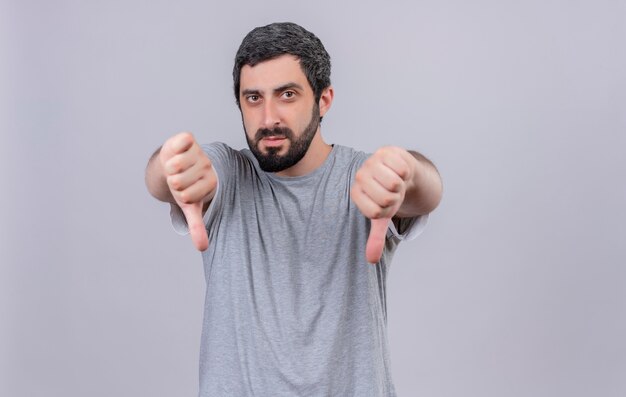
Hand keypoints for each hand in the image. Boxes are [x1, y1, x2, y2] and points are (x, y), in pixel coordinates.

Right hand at [159, 132, 216, 250]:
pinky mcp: (189, 139)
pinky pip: (179, 144)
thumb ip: (197, 226)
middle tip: (178, 178)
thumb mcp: (190, 206)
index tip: (184, 190)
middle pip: (177, 182)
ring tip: (176, 167)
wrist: (175, 161)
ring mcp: (199, 152)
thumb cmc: (184, 185)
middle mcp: (207, 167)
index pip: (186, 196)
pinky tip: (176, 151)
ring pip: (174, 166)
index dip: (179, 195)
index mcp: (211, 183)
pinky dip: (173, 148)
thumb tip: (203, 248)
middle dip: (172, 182)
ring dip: (169, 168)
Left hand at [350, 146, 415, 263]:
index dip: (388, 210)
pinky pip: (402, 168)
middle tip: (393, 191)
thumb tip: (371, 260)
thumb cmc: (388, 195)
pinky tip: (399, 169)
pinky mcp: (385, 151)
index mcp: (356, 193)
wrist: (398, 171)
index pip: (375, 212)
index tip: (385, 204)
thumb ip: (375, 237)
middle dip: (396, 197)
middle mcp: (360, 177)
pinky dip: (406, 172)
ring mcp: (371, 162)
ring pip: (395, 183)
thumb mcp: (382, 217)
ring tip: (396, 180)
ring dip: (402, 184)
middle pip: (387, 198)